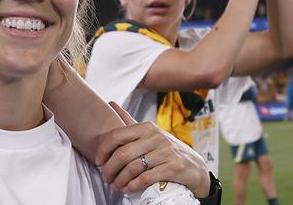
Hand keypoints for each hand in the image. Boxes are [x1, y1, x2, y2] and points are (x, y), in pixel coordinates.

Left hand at [95, 102, 210, 197]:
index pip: (117, 135)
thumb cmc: (165, 148)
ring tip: (115, 185)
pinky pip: (146, 178)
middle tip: (105, 177)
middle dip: (110, 168)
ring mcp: (165, 152)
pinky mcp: (172, 167)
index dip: (104, 149)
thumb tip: (111, 103)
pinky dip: (133, 185)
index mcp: (146, 127)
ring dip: (120, 179)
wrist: (194, 166)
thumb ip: (128, 120)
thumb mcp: (148, 132)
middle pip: (123, 154)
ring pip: (133, 167)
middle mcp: (155, 137)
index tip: (98, 160)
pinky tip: (128, 189)